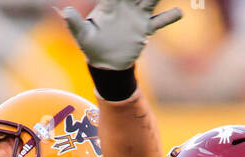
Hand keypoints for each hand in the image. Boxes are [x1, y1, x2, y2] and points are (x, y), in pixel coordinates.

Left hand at [62, 0, 181, 70]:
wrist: (105, 63)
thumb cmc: (91, 46)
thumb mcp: (82, 36)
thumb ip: (74, 23)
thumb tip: (65, 11)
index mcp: (110, 5)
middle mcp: (125, 7)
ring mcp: (136, 17)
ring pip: (150, 0)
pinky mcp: (144, 29)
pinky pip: (158, 22)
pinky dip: (169, 18)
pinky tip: (179, 12)